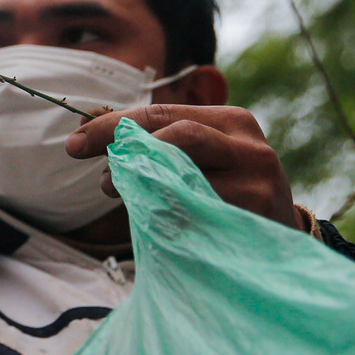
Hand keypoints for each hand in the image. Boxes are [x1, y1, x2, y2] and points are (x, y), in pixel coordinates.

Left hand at [66, 105, 302, 230]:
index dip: (112, 126)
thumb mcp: (201, 163)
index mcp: (228, 120)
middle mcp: (246, 141)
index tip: (75, 143)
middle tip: (102, 179)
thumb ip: (158, 149)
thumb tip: (87, 142)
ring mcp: (258, 174)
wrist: (280, 242)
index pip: (160, 113)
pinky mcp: (259, 208)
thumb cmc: (226, 195)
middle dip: (128, 152)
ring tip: (125, 198)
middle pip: (176, 133)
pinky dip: (168, 215)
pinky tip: (157, 222)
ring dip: (143, 186)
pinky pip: (198, 209)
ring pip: (186, 172)